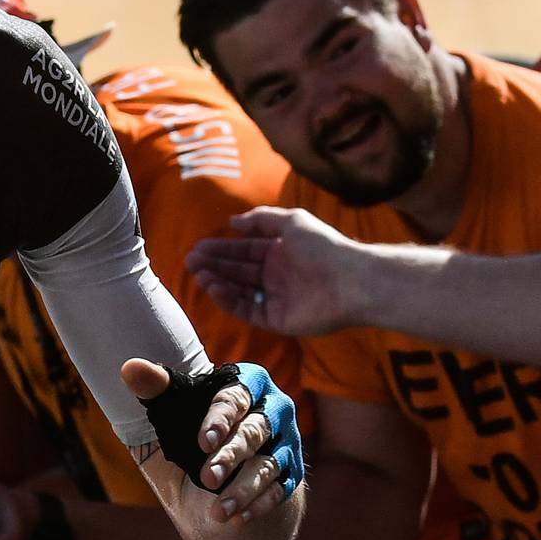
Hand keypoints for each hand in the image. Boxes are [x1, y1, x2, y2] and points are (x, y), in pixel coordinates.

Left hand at [121, 360, 295, 536]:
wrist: (222, 455)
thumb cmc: (195, 421)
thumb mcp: (174, 405)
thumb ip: (155, 386)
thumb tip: (129, 368)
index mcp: (248, 383)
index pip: (235, 398)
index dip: (219, 420)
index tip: (202, 442)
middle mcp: (274, 409)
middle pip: (255, 431)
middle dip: (231, 457)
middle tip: (207, 479)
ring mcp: (286, 441)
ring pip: (269, 465)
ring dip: (244, 490)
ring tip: (218, 512)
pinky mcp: (290, 472)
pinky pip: (280, 489)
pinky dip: (260, 505)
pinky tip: (238, 520)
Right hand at [187, 206, 371, 337]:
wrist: (350, 280)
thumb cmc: (323, 246)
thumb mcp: (291, 221)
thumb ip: (259, 220)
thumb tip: (232, 222)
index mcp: (280, 252)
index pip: (244, 251)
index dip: (221, 249)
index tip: (198, 248)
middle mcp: (276, 275)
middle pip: (237, 270)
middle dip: (213, 265)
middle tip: (190, 261)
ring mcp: (276, 298)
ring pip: (238, 291)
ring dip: (217, 282)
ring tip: (199, 274)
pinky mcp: (276, 319)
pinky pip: (246, 310)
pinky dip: (228, 300)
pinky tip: (215, 288)